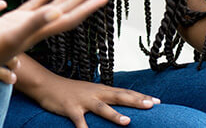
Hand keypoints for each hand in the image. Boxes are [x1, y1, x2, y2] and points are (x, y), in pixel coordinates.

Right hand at [0, 0, 109, 75]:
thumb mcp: (13, 36)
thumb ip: (35, 23)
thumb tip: (59, 13)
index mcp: (40, 32)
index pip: (69, 18)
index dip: (87, 7)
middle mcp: (38, 28)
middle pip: (67, 11)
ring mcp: (26, 23)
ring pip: (55, 6)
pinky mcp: (15, 20)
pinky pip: (37, 5)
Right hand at [31, 74, 158, 127]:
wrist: (47, 84)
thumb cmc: (71, 91)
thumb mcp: (90, 92)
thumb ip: (105, 98)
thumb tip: (122, 105)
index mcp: (101, 90)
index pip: (125, 92)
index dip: (141, 97)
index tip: (158, 102)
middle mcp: (95, 93)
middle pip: (118, 96)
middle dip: (135, 101)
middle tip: (152, 106)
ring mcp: (83, 101)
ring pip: (102, 108)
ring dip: (115, 115)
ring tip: (128, 121)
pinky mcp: (70, 109)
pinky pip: (79, 121)